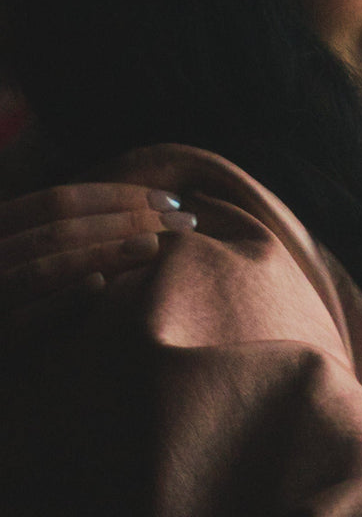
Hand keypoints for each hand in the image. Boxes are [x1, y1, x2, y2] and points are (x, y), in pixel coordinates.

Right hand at [0, 184, 195, 332]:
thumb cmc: (26, 302)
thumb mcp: (32, 256)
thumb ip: (67, 236)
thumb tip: (144, 212)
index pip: (55, 202)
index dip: (116, 196)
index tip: (171, 199)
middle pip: (58, 231)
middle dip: (125, 221)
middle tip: (184, 222)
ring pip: (42, 269)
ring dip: (101, 254)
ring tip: (154, 246)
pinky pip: (22, 321)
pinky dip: (61, 299)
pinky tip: (100, 286)